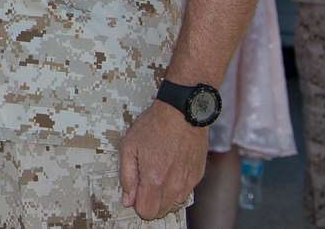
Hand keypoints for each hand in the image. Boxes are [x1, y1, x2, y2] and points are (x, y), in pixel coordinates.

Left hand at [118, 101, 206, 220]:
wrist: (182, 111)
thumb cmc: (154, 125)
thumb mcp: (129, 146)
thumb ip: (127, 176)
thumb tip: (128, 199)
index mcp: (154, 178)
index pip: (147, 212)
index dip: (138, 203)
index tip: (136, 191)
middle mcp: (174, 184)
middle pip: (161, 212)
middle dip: (151, 202)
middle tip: (146, 181)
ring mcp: (188, 181)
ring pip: (174, 204)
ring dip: (165, 195)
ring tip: (159, 172)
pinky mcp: (198, 175)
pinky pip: (185, 192)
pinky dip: (177, 186)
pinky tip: (171, 168)